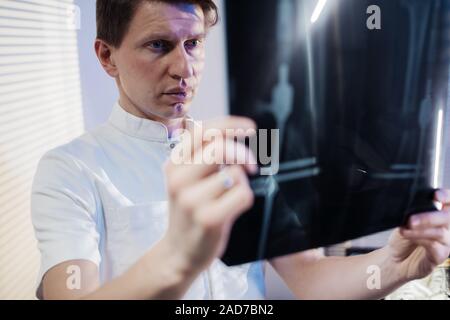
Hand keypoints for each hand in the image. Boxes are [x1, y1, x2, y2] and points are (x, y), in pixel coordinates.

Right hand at [162, 117, 257, 276]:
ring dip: (241, 181)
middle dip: (243, 153)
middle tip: (250, 166)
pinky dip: (245, 198)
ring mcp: (191, 200)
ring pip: (234, 172)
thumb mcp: (186, 180)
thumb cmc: (190, 212)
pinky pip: (242, 193)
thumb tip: (233, 136)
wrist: (178, 252)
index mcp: (173, 164)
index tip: (250, 128)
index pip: (202, 131)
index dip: (230, 124)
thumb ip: (203, 157)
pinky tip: (231, 208)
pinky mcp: (208, 218)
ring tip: (230, 194)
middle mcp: (178, 179)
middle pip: (220, 147)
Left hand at [387, 190, 449, 280]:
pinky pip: (435, 247)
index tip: (436, 196)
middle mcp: (446, 227)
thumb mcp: (404, 222)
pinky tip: (409, 237)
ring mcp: (445, 242)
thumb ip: (411, 212)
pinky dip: (421, 240)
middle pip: (447, 217)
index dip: (446, 196)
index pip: (449, 202)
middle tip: (411, 220)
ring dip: (421, 230)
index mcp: (438, 215)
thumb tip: (408, 203)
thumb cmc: (402, 239)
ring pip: (440, 233)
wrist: (395, 260)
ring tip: (405, 229)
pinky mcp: (439, 256)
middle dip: (429, 217)